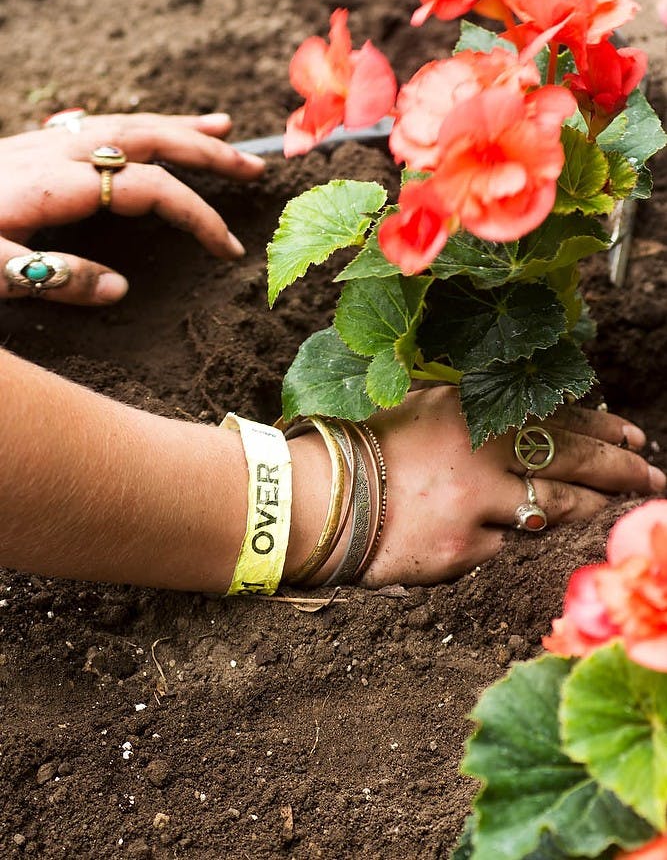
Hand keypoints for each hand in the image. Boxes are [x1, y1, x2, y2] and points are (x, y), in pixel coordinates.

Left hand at [0, 111, 264, 304]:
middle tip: (255, 166)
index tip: (227, 247)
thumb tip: (121, 290)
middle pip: (149, 139)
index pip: (149, 189)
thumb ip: (57, 277)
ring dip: (179, 128)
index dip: (196, 214)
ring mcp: (40, 144)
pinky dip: (137, 127)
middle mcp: (54, 153)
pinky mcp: (27, 148)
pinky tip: (147, 132)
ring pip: (127, 123)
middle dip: (207, 151)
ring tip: (223, 128)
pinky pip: (98, 126)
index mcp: (53, 183)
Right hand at [360, 387, 664, 586]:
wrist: (317, 500)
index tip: (633, 438)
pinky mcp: (464, 551)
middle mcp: (480, 453)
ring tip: (608, 507)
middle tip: (651, 476)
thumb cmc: (367, 449)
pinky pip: (500, 546)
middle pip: (572, 462)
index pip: (557, 418)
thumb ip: (478, 414)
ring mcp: (475, 505)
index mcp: (471, 411)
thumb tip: (537, 424)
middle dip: (621, 470)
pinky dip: (502, 538)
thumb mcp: (425, 410)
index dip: (602, 429)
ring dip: (585, 508)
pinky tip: (495, 532)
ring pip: (551, 510)